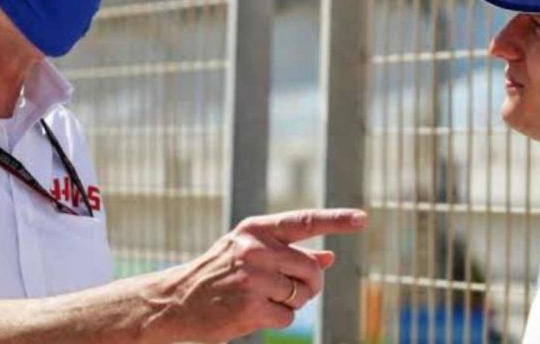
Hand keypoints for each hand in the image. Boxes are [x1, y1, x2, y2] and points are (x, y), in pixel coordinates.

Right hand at [147, 208, 366, 343]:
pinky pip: (289, 316)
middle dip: (310, 285)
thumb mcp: (250, 253)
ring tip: (262, 299)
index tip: (363, 219)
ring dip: (291, 303)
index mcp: (256, 229)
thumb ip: (290, 253)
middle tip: (289, 290)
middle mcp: (255, 248)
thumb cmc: (219, 273)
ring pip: (302, 294)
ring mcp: (252, 277)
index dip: (336, 220)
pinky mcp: (250, 306)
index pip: (304, 222)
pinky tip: (254, 313)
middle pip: (311, 270)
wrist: (177, 300)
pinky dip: (278, 319)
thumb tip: (329, 259)